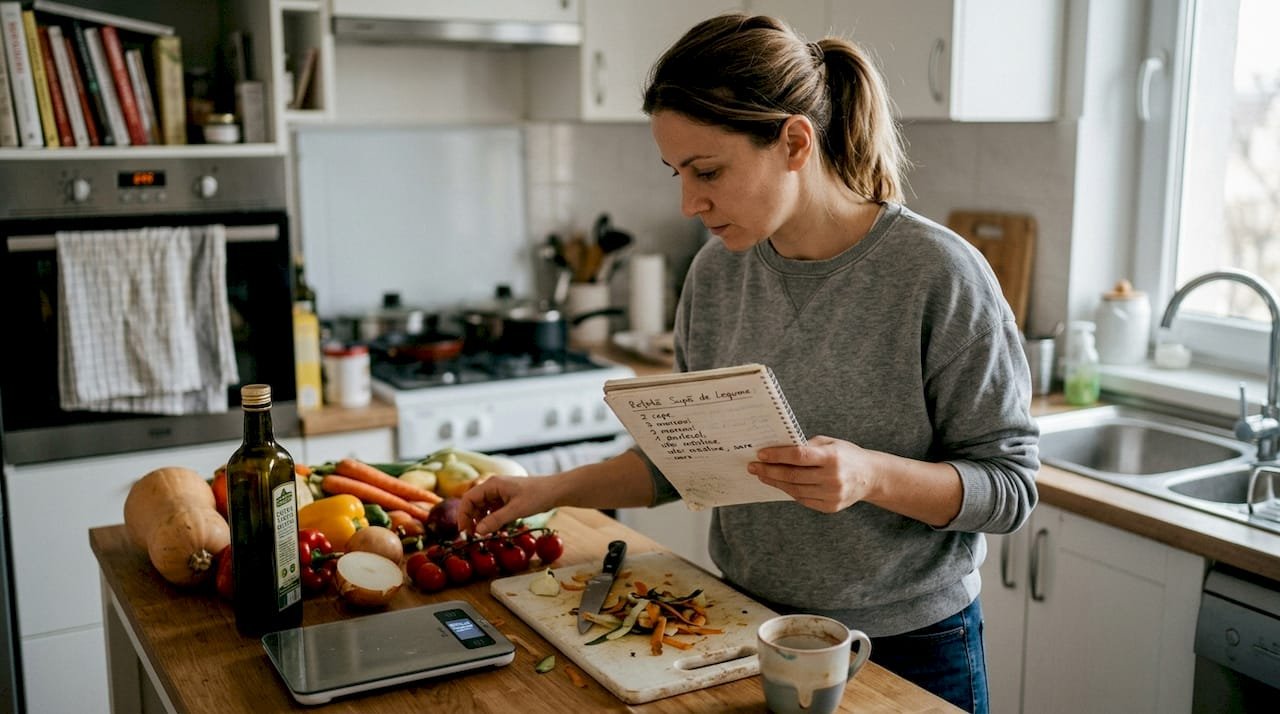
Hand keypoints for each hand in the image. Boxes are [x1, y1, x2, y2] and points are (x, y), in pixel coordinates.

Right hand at [458, 475, 558, 535]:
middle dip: (471, 520)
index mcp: (492, 484)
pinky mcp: (507, 499)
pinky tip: (497, 529)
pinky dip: (492, 520)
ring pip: (483, 508)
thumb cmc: (537, 496)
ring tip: (486, 534)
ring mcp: (500, 492)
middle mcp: (493, 487)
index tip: (464, 531)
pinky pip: (493, 510)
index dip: (463, 515)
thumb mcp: (516, 510)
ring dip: (482, 521)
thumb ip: (496, 520)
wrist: (556, 491)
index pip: (468, 499)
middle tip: (473, 536)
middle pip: (474, 504)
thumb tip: (478, 531)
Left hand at [748, 435, 877, 512]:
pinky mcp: (830, 507)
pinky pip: (803, 499)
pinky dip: (789, 491)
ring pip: (795, 490)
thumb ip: (807, 446)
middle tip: (753, 466)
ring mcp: (832, 495)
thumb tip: (778, 449)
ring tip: (762, 475)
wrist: (870, 477)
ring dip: (775, 482)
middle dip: (770, 470)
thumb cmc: (847, 455)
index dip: (777, 456)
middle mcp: (833, 478)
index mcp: (833, 457)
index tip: (761, 454)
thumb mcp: (830, 443)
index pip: (799, 456)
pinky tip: (779, 484)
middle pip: (793, 475)